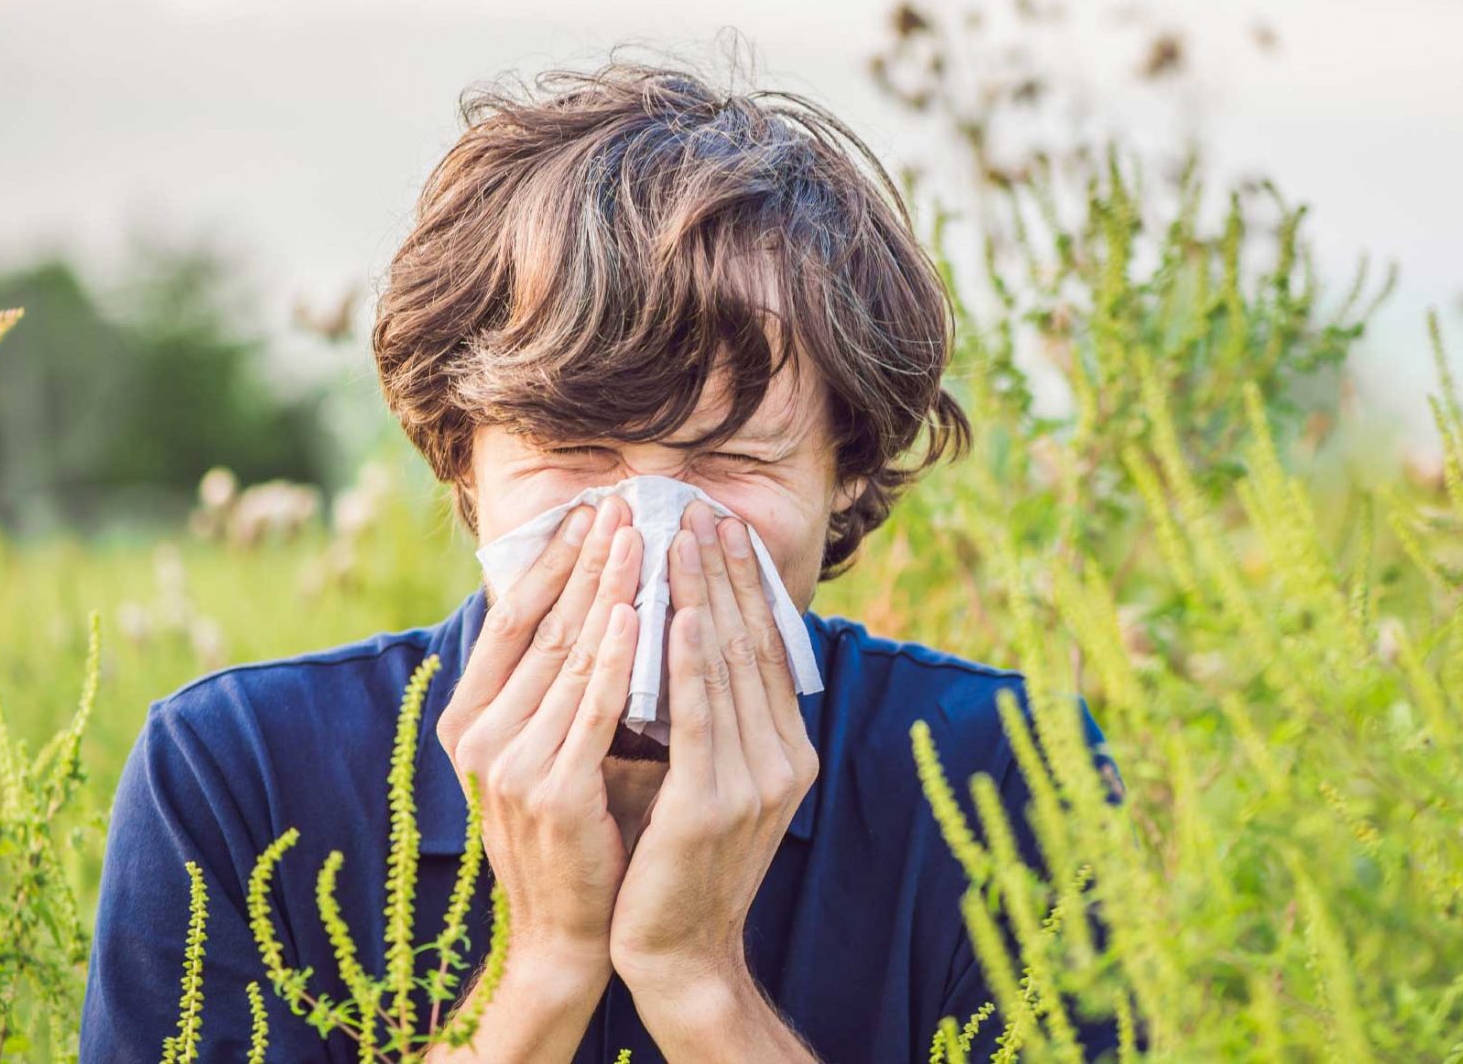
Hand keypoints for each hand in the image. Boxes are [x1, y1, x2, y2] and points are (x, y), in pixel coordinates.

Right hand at [435, 495, 641, 980]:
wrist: (569, 931)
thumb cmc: (575, 833)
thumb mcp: (551, 750)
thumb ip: (561, 689)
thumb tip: (598, 606)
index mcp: (472, 721)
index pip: (512, 621)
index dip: (551, 563)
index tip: (588, 511)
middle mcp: (480, 737)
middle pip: (542, 628)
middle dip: (586, 561)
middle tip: (622, 504)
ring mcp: (510, 765)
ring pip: (570, 657)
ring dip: (608, 591)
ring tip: (638, 537)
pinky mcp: (552, 792)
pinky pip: (592, 710)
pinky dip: (616, 659)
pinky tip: (638, 614)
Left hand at [609, 503, 818, 1044]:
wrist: (677, 953)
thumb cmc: (676, 865)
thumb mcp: (706, 781)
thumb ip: (709, 721)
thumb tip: (689, 643)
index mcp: (786, 753)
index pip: (765, 651)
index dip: (745, 586)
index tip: (723, 528)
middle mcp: (783, 761)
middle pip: (754, 647)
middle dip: (728, 574)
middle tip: (704, 509)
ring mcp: (755, 783)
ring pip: (729, 669)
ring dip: (708, 596)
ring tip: (686, 539)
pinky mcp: (713, 805)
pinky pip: (701, 716)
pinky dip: (693, 660)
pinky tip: (683, 613)